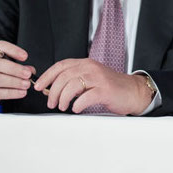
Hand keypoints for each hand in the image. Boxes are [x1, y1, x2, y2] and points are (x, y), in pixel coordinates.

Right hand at [0, 41, 34, 111]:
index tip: (25, 56)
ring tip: (26, 84)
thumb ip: (19, 66)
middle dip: (15, 69)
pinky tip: (21, 92)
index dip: (13, 50)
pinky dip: (11, 93)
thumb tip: (31, 70)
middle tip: (28, 74)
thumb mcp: (5, 66)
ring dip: (14, 82)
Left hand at [33, 58, 152, 114]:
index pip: (61, 66)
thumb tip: (52, 90)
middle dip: (53, 92)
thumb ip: (74, 80)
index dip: (47, 76)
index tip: (38, 87)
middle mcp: (91, 68)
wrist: (133, 91)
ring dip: (63, 99)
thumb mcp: (91, 78)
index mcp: (86, 64)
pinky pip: (86, 97)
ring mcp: (99, 78)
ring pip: (72, 85)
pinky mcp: (105, 90)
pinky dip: (78, 104)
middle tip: (52, 103)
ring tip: (63, 107)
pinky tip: (76, 108)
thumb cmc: (111, 88)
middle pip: (63, 77)